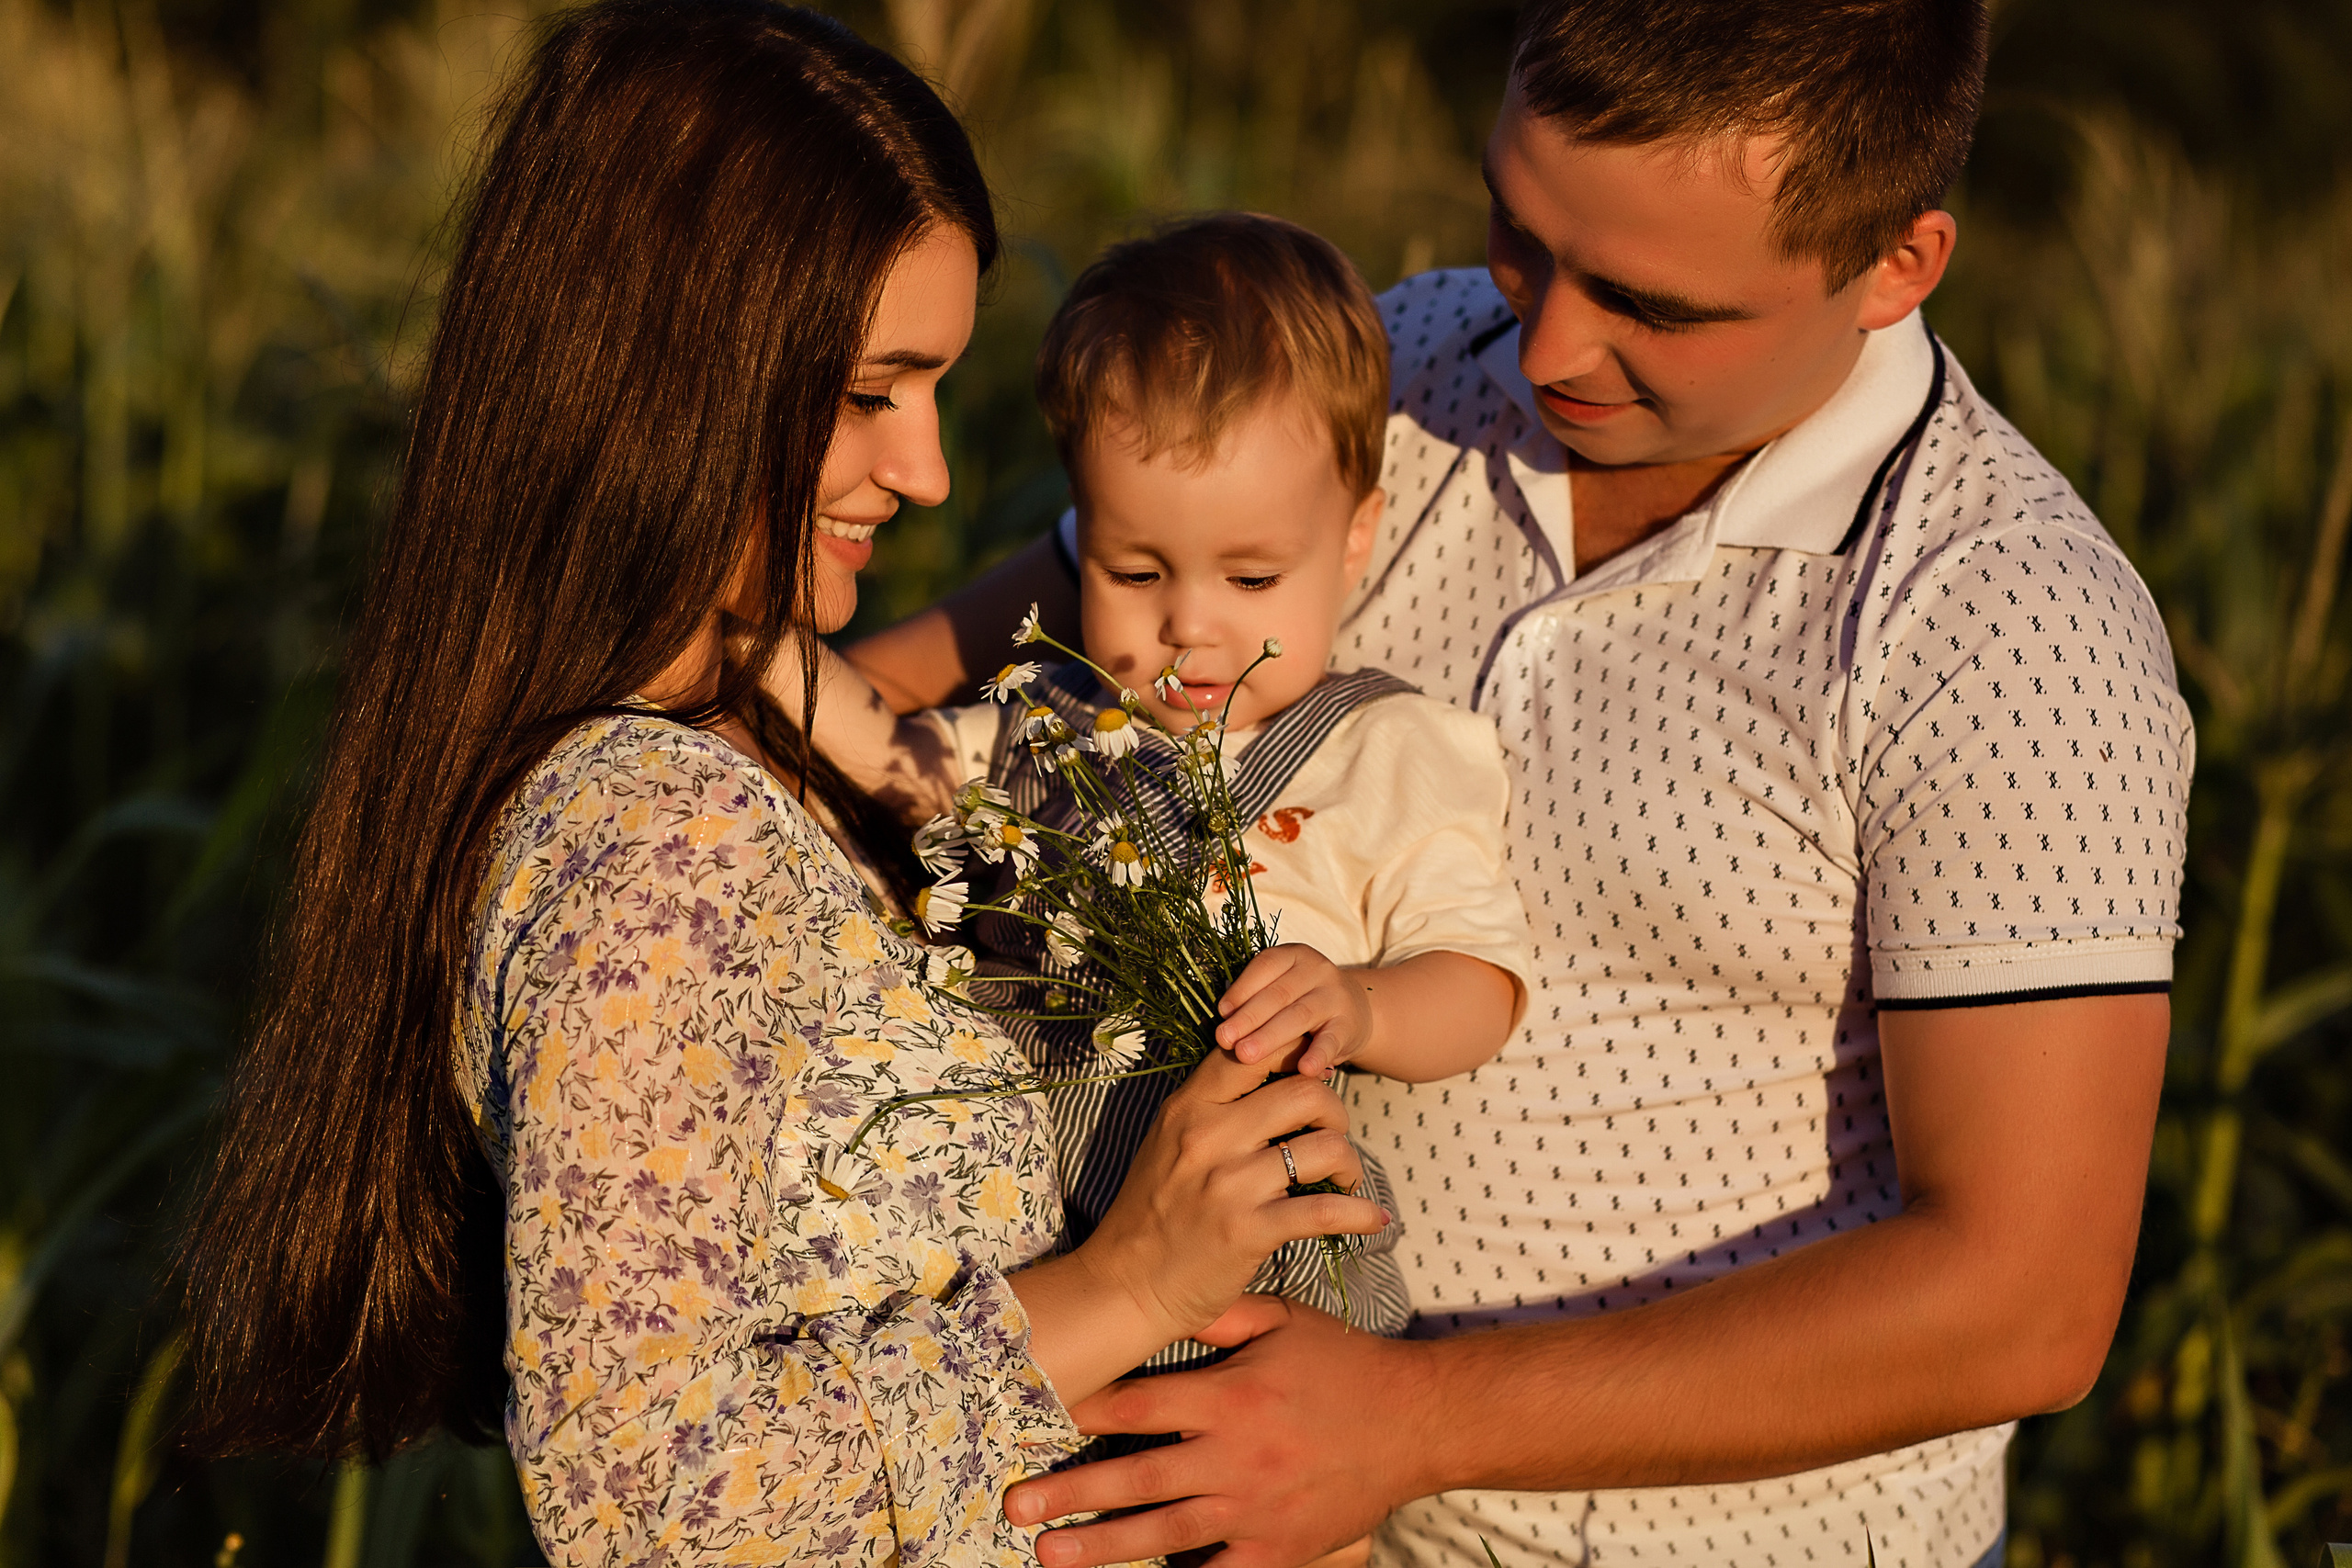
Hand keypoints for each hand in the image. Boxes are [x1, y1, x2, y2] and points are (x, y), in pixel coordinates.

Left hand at [1002, 1296, 1426, 1566]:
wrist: (1415, 1423)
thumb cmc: (1344, 1366)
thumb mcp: (1283, 1321)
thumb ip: (1221, 1313)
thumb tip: (1170, 1296)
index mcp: (1229, 1398)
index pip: (1139, 1406)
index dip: (1085, 1411)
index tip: (1037, 1415)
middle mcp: (1233, 1457)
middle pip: (1136, 1478)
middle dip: (1070, 1491)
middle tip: (1015, 1503)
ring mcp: (1253, 1509)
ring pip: (1163, 1532)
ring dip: (1101, 1545)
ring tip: (1049, 1553)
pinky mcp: (1276, 1548)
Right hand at [1082, 1051, 1387, 1351]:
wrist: (1124, 1286)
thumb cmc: (1151, 1213)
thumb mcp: (1168, 1142)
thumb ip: (1212, 1108)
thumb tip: (1273, 1078)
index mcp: (1188, 1108)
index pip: (1254, 1052)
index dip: (1296, 1053)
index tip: (1313, 1073)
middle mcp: (1209, 1137)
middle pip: (1305, 1091)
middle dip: (1336, 1109)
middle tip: (1332, 1134)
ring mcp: (1230, 1184)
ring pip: (1325, 1146)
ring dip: (1350, 1163)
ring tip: (1346, 1180)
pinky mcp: (1249, 1231)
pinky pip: (1325, 1211)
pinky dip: (1360, 1214)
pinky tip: (1373, 1218)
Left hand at [1214, 945, 1371, 1076]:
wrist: (1354, 1012)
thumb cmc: (1301, 1001)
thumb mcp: (1281, 989)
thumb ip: (1256, 998)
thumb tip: (1224, 1020)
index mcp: (1294, 956)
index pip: (1265, 966)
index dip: (1241, 989)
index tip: (1221, 1013)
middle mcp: (1317, 970)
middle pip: (1278, 994)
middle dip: (1248, 1018)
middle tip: (1224, 1039)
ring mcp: (1336, 997)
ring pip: (1300, 1015)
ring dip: (1269, 1036)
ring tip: (1245, 1055)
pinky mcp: (1349, 1026)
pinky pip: (1331, 1041)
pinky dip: (1317, 1055)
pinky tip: (1304, 1070)